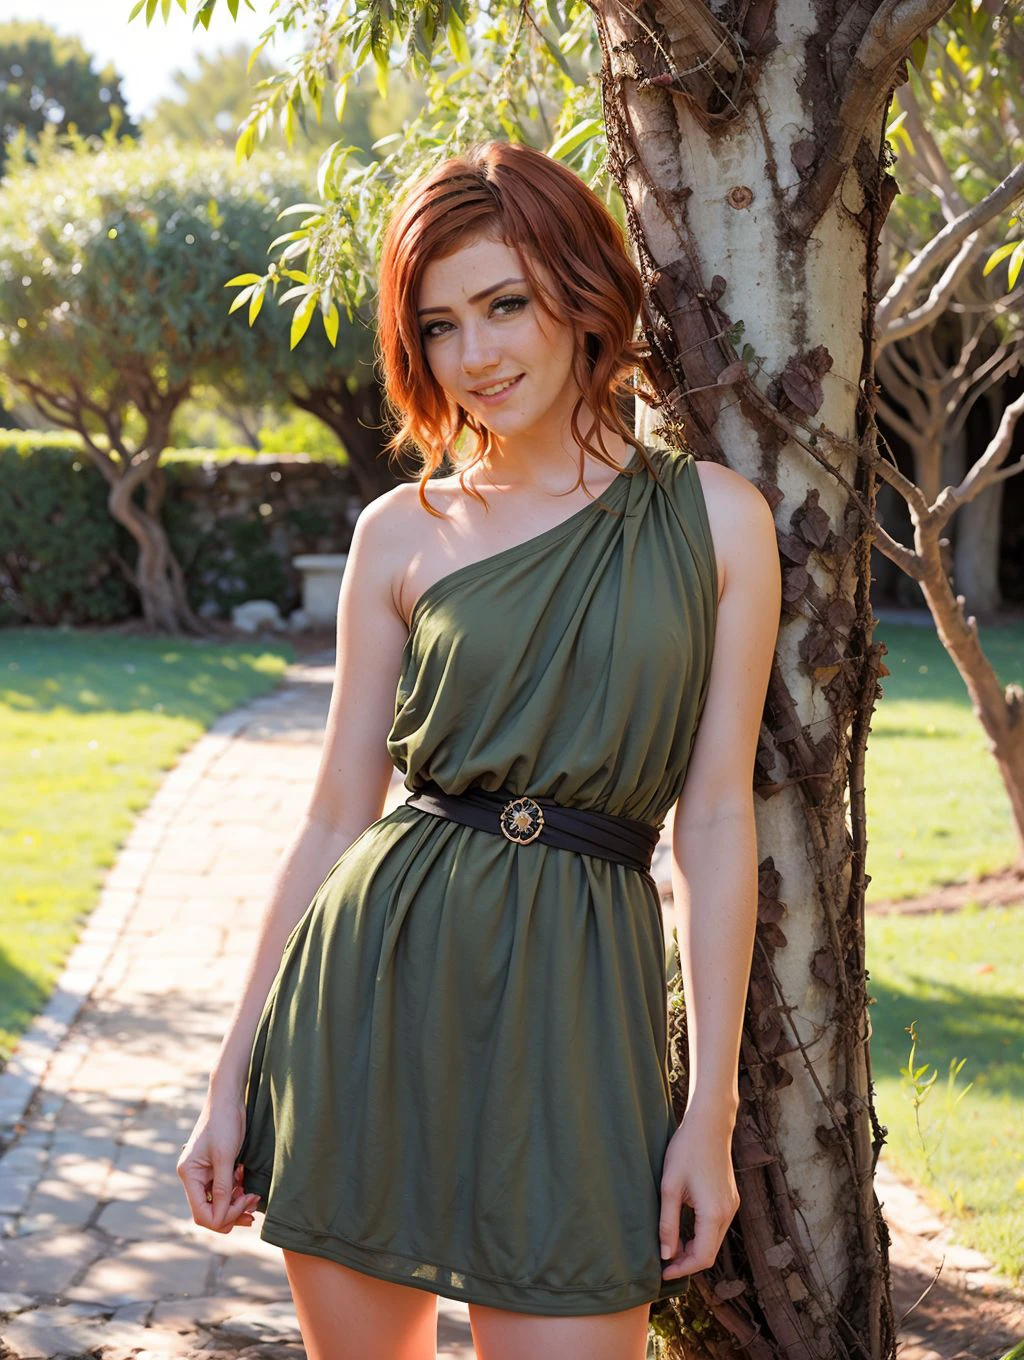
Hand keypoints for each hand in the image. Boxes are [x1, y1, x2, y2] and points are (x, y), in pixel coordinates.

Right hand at [177, 1096, 261, 1233]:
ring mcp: (204, 1174)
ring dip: (236, 1204)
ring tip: (253, 1197)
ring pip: (219, 1203)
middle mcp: (193, 1178)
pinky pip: (225, 1191)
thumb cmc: (224, 1122)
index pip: (201, 1212)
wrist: (229, 1099)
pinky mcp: (216, 1169)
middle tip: (252, 1206)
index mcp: (188, 1175)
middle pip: (210, 1211)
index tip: (243, 1205)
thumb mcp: (224, 1156)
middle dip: (231, 1212)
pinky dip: (237, 1192)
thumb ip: (223, 1187)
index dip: (222, 1217)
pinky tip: (248, 1186)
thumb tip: (222, 1217)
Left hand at [658, 1106, 740, 1277]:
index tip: (662, 1272)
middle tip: (663, 1262)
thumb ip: (668, 1223)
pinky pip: (717, 1227)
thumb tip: (666, 1254)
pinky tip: (684, 1230)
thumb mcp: (670, 1187)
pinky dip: (702, 1235)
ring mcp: (732, 1205)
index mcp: (714, 1212)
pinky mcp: (730, 1198)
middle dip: (687, 1262)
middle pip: (710, 1253)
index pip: (702, 1257)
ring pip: (714, 1241)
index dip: (682, 1269)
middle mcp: (728, 1212)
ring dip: (694, 1249)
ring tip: (670, 1246)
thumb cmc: (686, 1150)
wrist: (709, 1124)